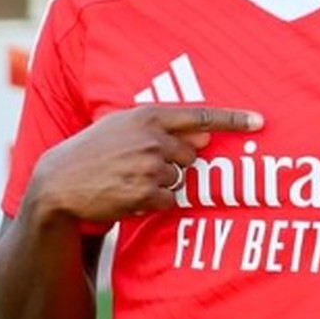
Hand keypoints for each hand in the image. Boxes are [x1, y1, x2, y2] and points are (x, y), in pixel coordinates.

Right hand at [27, 105, 263, 222]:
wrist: (59, 183)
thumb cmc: (94, 150)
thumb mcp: (123, 126)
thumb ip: (165, 128)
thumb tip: (206, 139)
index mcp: (149, 116)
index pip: (202, 116)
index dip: (234, 119)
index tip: (260, 121)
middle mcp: (153, 139)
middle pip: (192, 155)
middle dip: (175, 163)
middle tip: (143, 165)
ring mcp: (149, 167)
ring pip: (179, 180)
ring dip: (161, 184)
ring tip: (128, 179)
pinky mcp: (144, 194)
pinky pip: (168, 201)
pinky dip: (153, 202)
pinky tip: (128, 194)